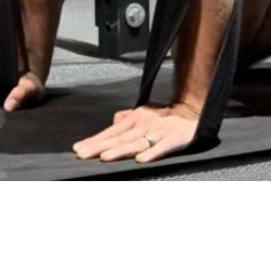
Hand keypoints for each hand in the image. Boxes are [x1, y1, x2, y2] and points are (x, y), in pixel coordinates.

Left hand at [72, 104, 198, 163]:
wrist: (192, 112)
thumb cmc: (164, 115)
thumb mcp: (142, 112)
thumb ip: (125, 118)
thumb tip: (112, 123)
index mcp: (134, 119)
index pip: (110, 132)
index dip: (94, 141)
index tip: (78, 149)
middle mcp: (143, 125)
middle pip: (118, 138)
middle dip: (99, 147)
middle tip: (83, 155)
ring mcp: (158, 132)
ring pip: (135, 143)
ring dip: (120, 150)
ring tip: (105, 157)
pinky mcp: (174, 139)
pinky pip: (162, 147)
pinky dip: (152, 152)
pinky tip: (141, 160)